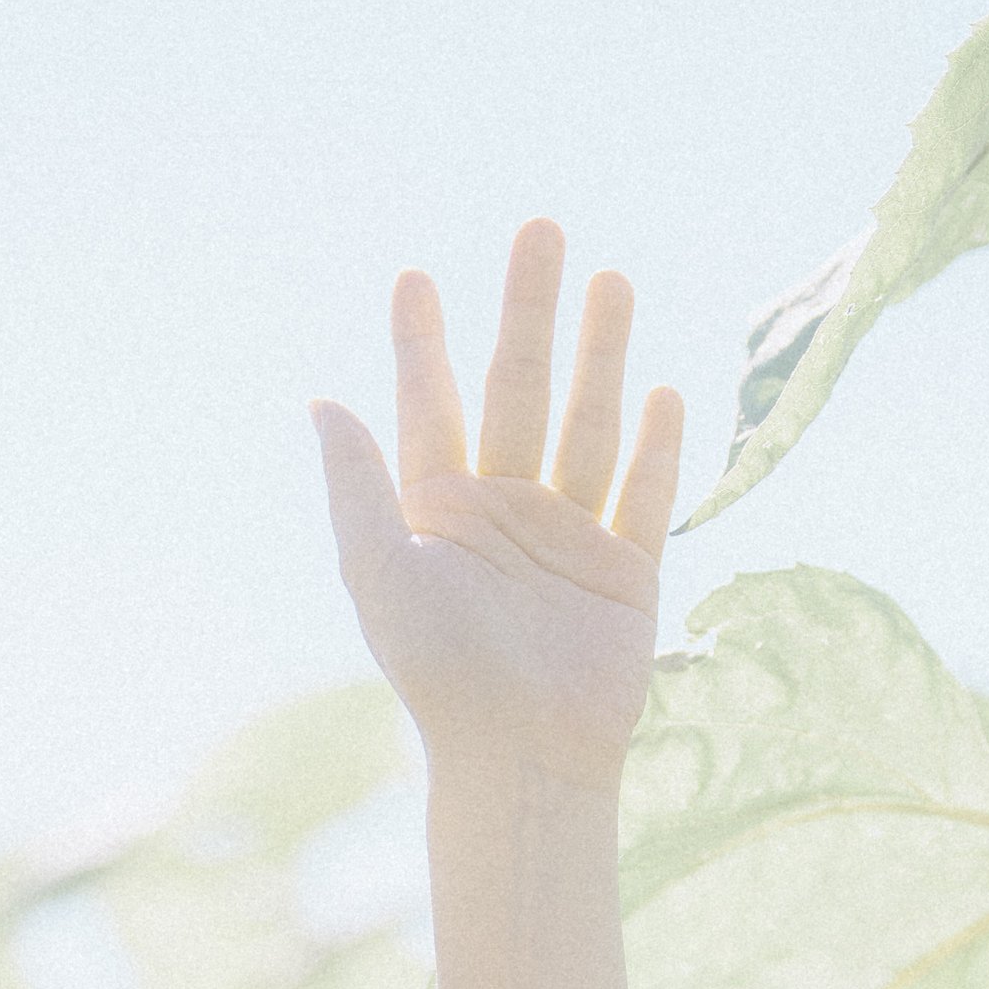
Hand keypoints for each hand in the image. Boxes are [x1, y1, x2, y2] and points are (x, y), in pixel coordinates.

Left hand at [311, 217, 685, 794]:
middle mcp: (504, 514)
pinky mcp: (625, 575)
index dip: (422, 341)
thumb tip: (322, 402)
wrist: (518, 758)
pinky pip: (646, 498)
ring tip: (611, 281)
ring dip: (600, 356)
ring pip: (588, 425)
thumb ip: (358, 485)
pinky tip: (666, 392)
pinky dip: (660, 449)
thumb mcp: (381, 572)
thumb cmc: (437, 672)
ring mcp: (568, 539)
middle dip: (531, 312)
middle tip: (540, 230)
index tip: (415, 277)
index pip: (432, 404)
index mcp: (438, 511)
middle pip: (520, 390)